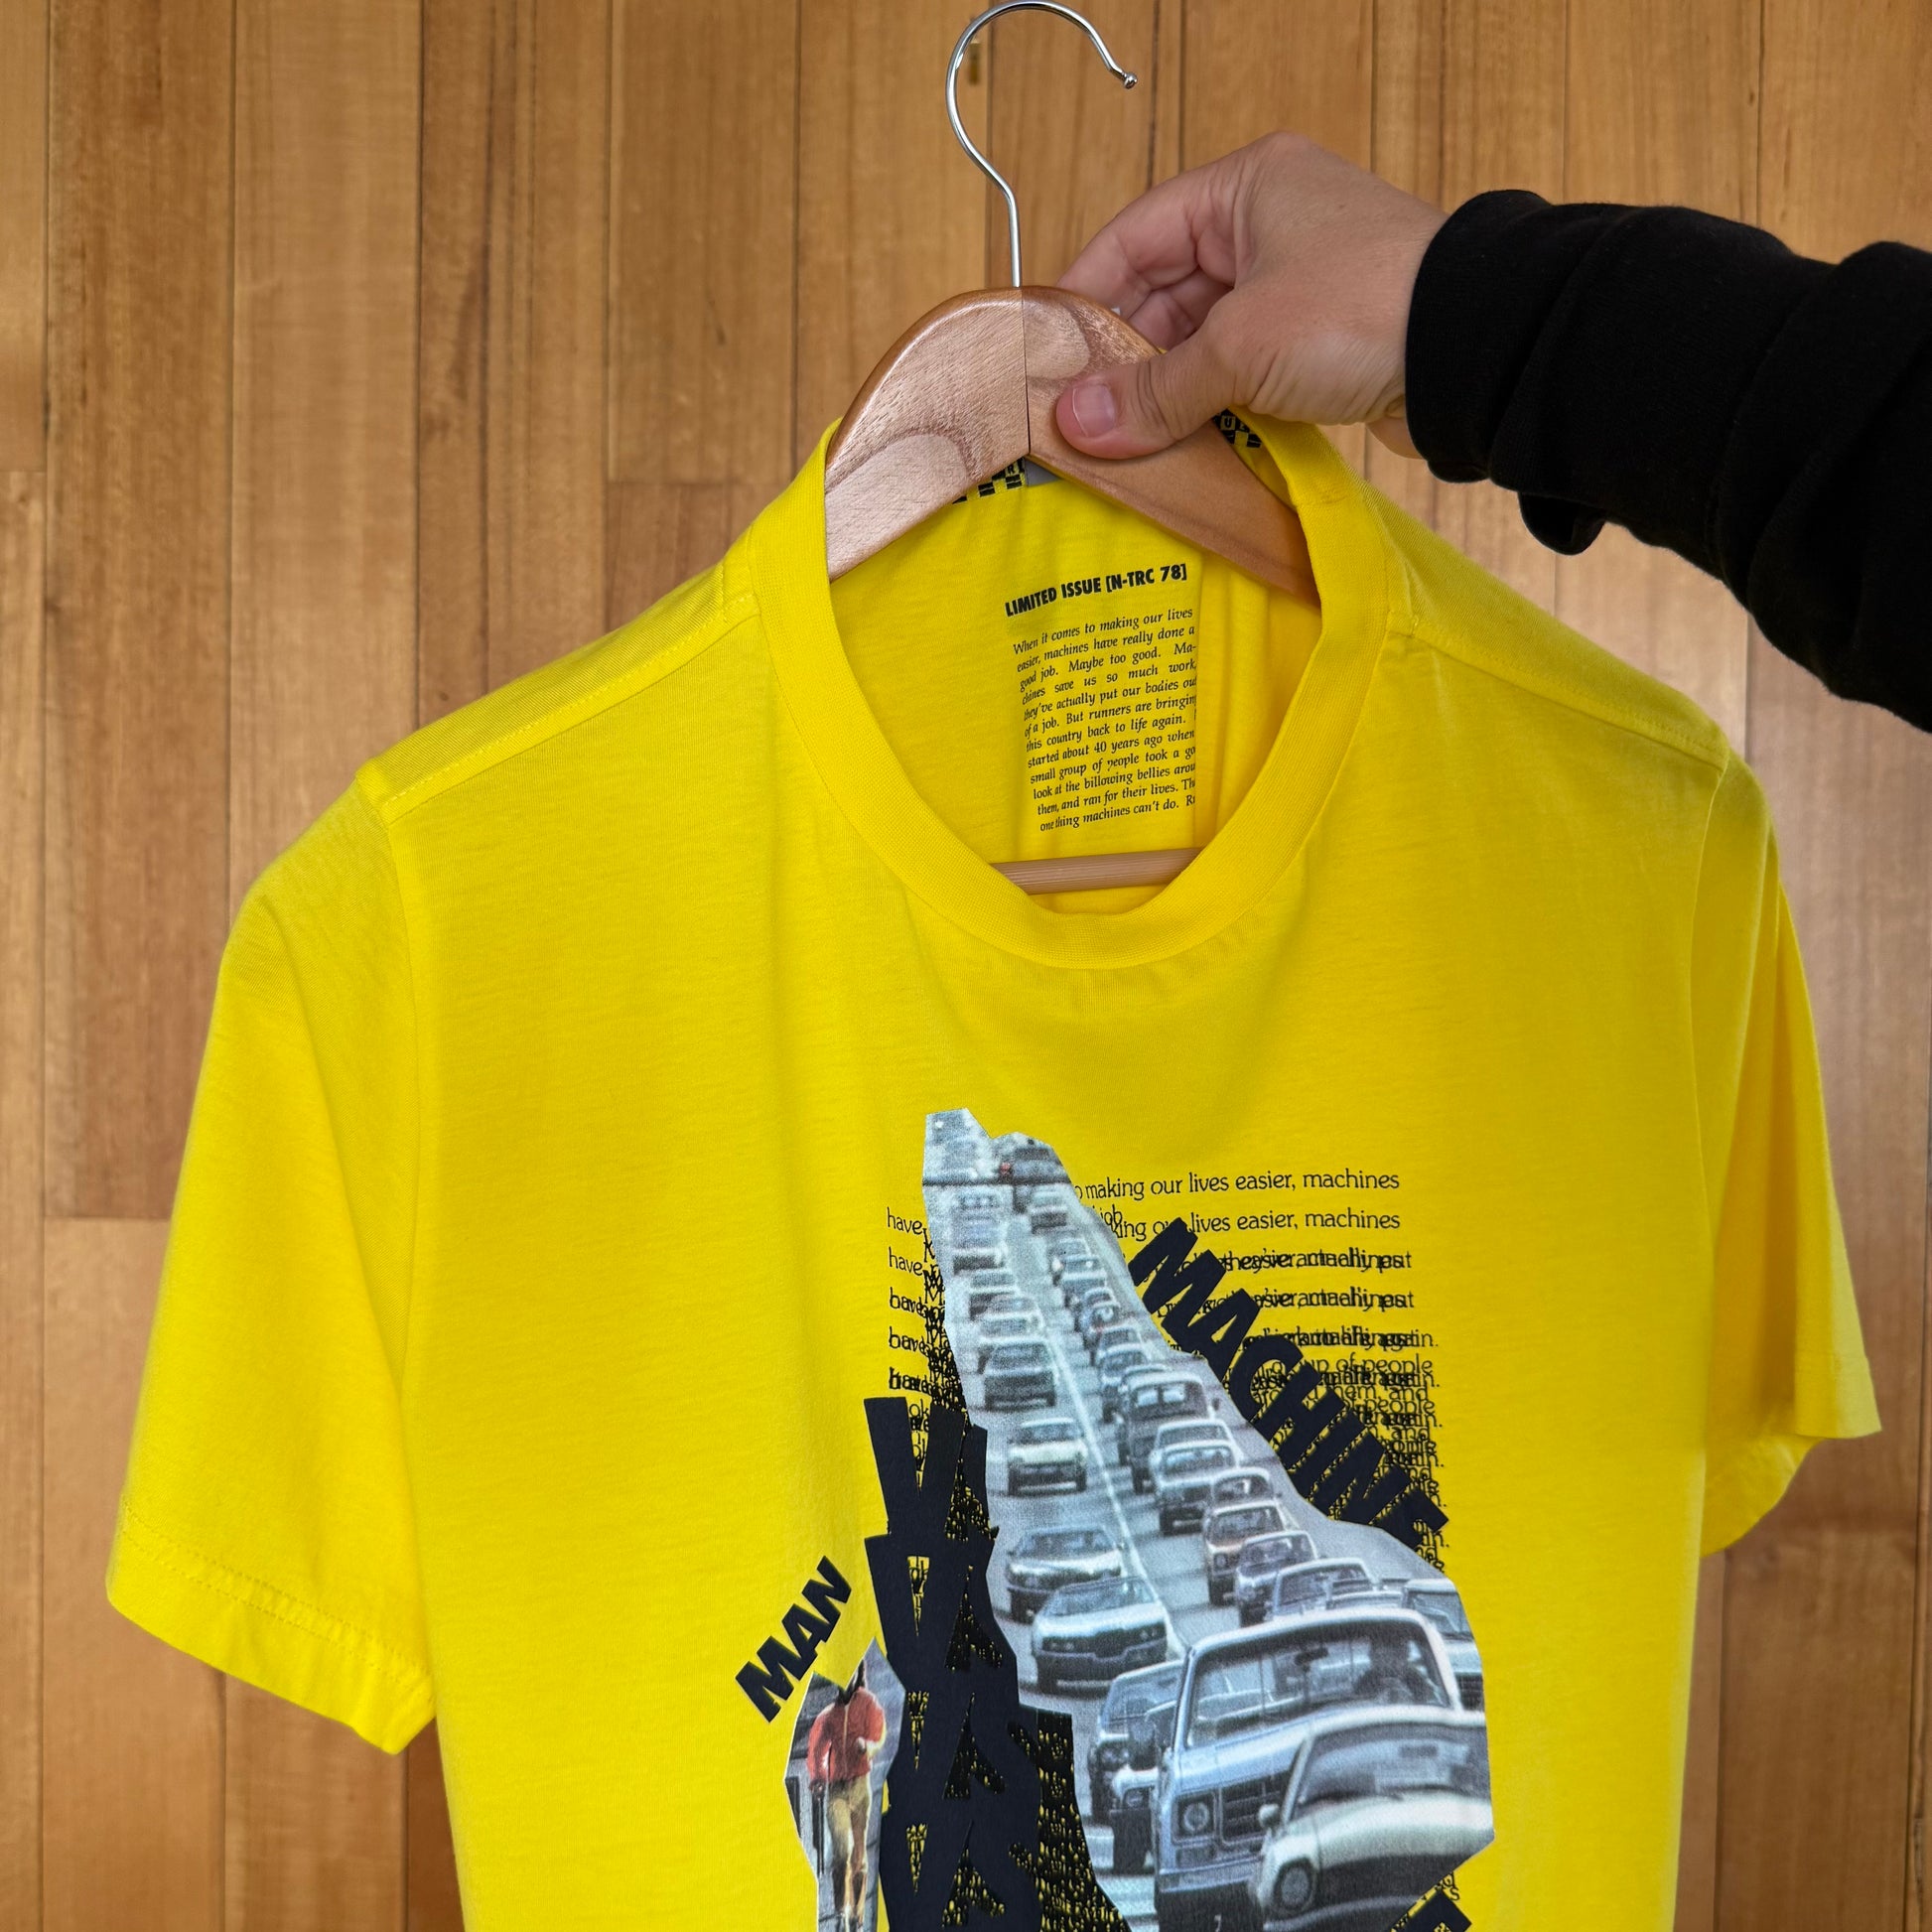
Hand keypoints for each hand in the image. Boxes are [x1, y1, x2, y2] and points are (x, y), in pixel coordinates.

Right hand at [1053, 133, 1445, 459]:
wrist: (1475, 352)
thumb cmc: (1361, 308)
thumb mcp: (1240, 347)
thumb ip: (1155, 390)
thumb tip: (1076, 424)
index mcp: (1243, 189)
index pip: (1134, 237)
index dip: (1084, 295)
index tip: (1043, 353)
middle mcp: (1266, 226)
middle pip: (1164, 294)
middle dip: (1123, 358)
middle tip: (1077, 415)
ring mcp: (1295, 286)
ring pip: (1202, 339)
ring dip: (1165, 391)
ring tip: (1118, 441)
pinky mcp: (1319, 340)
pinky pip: (1241, 371)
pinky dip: (1210, 406)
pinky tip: (1176, 447)